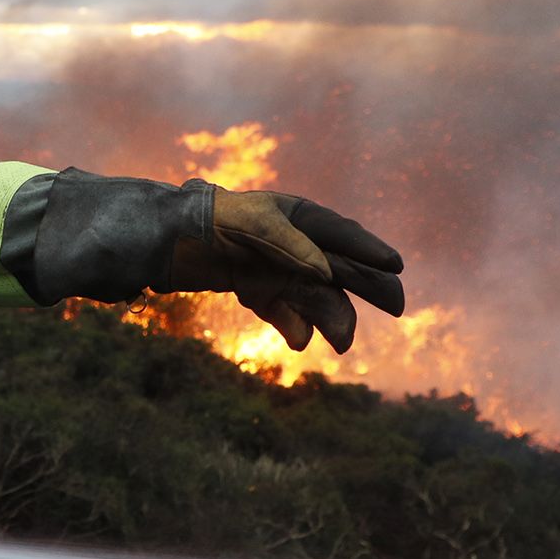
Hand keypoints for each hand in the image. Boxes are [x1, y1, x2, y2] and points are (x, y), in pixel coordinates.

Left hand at [163, 188, 404, 353]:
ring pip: (313, 296)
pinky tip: (298, 341)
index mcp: (295, 216)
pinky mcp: (255, 290)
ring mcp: (274, 268)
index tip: (396, 265)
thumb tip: (325, 273)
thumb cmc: (209, 220)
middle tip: (397, 306)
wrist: (162, 240)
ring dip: (330, 318)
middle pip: (338, 267)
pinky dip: (293, 327)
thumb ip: (291, 246)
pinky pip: (283, 311)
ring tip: (342, 342)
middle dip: (367, 286)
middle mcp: (290, 243)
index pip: (340, 233)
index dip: (369, 249)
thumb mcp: (253, 225)